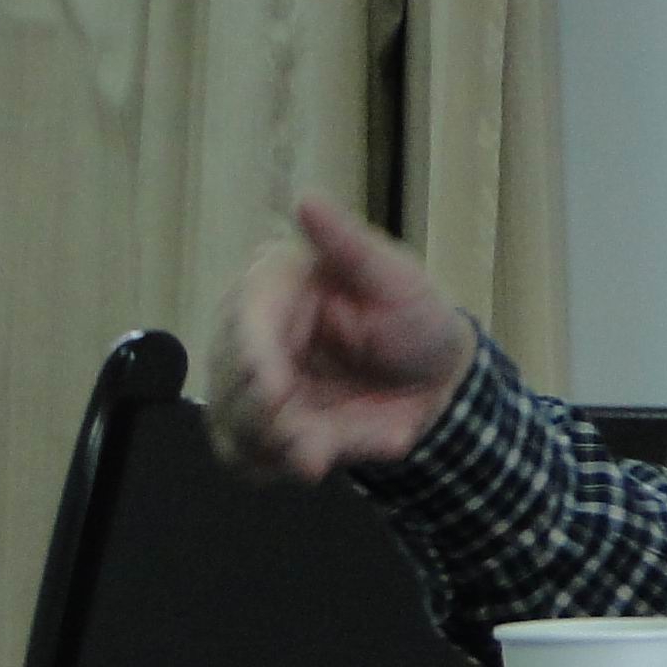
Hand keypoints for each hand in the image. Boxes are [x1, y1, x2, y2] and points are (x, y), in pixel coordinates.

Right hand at [205, 195, 478, 480]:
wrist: (437, 382)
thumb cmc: (417, 317)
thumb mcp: (396, 276)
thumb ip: (348, 242)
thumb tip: (305, 198)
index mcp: (273, 287)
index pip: (244, 322)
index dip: (253, 357)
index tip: (273, 388)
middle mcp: (249, 336)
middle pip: (229, 384)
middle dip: (266, 419)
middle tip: (310, 447)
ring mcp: (250, 387)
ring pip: (234, 429)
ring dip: (278, 449)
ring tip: (325, 455)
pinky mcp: (260, 431)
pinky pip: (249, 461)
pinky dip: (282, 467)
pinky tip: (320, 458)